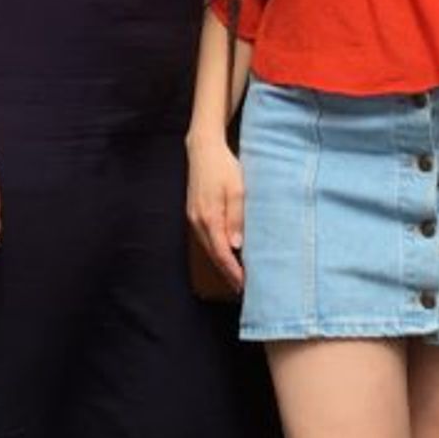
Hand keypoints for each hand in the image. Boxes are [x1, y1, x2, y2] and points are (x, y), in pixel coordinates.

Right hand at [186, 139, 244, 296]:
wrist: (203, 149)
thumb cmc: (224, 167)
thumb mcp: (237, 189)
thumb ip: (237, 217)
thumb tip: (236, 245)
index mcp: (210, 217)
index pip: (221, 253)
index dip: (233, 271)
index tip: (244, 285)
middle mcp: (198, 221)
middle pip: (213, 254)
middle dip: (228, 273)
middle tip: (244, 288)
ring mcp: (193, 217)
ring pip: (208, 248)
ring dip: (222, 263)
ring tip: (237, 276)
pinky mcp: (194, 213)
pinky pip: (206, 238)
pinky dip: (216, 250)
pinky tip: (226, 254)